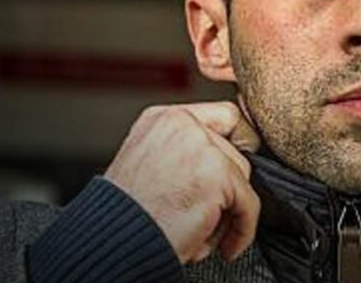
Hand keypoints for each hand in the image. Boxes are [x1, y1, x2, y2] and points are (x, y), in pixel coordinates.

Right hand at [105, 102, 260, 263]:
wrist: (111, 243)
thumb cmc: (125, 216)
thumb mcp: (148, 163)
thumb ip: (184, 149)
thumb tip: (225, 154)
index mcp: (163, 118)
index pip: (225, 115)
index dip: (235, 142)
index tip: (233, 166)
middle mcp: (183, 125)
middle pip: (236, 148)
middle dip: (228, 185)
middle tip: (208, 210)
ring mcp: (202, 148)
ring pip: (243, 175)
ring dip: (229, 209)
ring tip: (200, 229)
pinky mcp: (217, 175)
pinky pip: (249, 203)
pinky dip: (242, 229)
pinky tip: (225, 245)